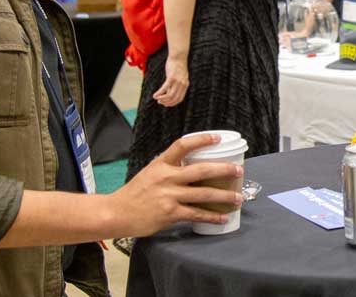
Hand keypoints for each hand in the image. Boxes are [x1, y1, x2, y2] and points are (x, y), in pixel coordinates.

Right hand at [109, 133, 244, 236]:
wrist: (116, 213)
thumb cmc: (135, 193)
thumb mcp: (150, 172)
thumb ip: (169, 168)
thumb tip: (191, 164)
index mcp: (161, 164)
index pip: (183, 145)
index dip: (202, 139)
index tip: (218, 138)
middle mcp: (166, 178)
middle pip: (201, 171)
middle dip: (224, 170)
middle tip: (239, 170)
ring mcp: (169, 196)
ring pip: (203, 194)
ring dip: (224, 196)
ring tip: (238, 197)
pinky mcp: (169, 214)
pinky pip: (196, 214)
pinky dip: (212, 216)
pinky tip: (222, 217)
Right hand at [153, 57, 188, 106]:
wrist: (178, 56)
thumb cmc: (177, 66)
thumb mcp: (178, 77)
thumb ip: (175, 85)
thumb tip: (167, 94)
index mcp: (185, 85)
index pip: (180, 99)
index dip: (172, 103)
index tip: (165, 104)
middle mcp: (183, 84)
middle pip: (174, 98)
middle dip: (166, 102)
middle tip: (159, 102)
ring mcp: (178, 81)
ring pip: (170, 95)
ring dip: (162, 99)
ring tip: (157, 98)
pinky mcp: (171, 77)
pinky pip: (164, 88)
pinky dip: (159, 93)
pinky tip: (155, 95)